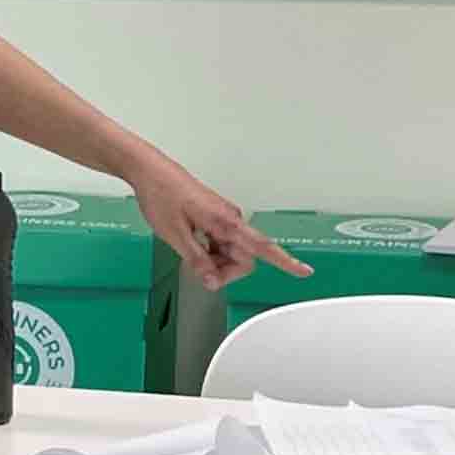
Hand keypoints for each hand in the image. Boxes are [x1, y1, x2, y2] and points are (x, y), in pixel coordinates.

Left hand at [127, 156, 309, 291]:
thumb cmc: (162, 196)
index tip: (304, 271)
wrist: (151, 172)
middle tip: (198, 271)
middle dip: (224, 271)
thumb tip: (212, 282)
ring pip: (230, 253)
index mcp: (226, 222)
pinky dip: (209, 251)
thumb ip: (197, 261)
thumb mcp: (175, 236)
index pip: (263, 247)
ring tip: (188, 251)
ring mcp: (223, 219)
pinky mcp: (214, 219)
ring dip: (214, 261)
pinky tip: (191, 244)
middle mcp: (230, 220)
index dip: (285, 262)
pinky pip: (220, 243)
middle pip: (243, 258)